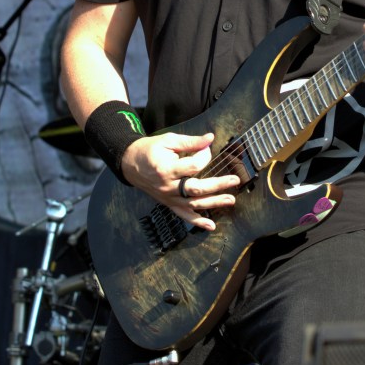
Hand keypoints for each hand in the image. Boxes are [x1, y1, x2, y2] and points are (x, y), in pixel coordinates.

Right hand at [121, 132, 239, 230]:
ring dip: (214, 203)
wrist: (130, 164)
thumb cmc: (150, 149)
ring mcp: (168, 198)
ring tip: (231, 200)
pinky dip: (197, 222)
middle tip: (234, 180)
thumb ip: (190, 141)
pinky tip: (211, 225)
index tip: (207, 147)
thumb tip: (210, 138)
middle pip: (196, 189)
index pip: (192, 166)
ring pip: (193, 204)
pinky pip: (184, 215)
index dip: (204, 156)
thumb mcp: (168, 140)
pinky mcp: (168, 203)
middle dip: (217, 185)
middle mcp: (168, 187)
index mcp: (166, 169)